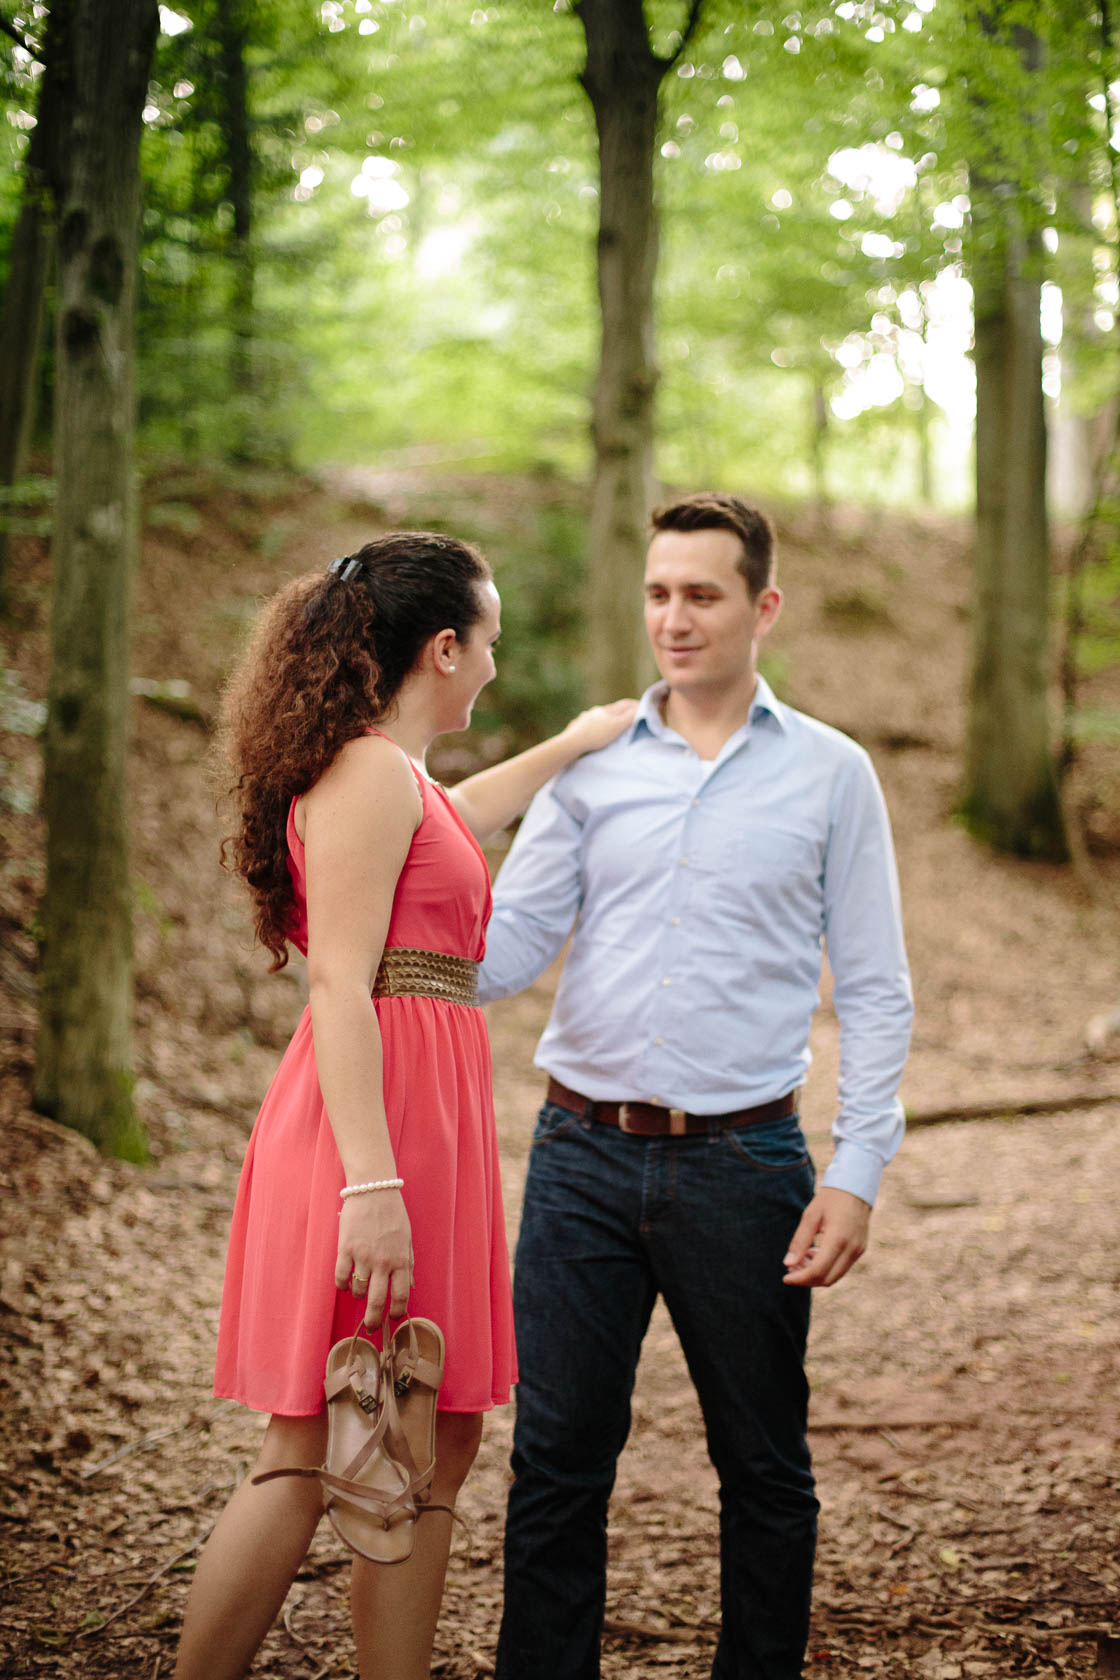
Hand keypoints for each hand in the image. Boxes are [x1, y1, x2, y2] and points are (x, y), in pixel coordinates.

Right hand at [335, 1190, 412, 1325]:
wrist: (374, 1190)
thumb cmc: (393, 1214)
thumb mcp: (407, 1238)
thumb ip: (408, 1263)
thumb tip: (410, 1287)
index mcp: (401, 1260)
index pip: (400, 1296)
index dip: (396, 1312)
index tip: (392, 1318)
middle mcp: (382, 1262)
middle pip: (376, 1302)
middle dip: (373, 1320)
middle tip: (371, 1327)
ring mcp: (362, 1256)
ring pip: (357, 1291)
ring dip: (358, 1296)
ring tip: (359, 1291)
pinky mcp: (345, 1249)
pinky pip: (341, 1277)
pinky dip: (342, 1285)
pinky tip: (345, 1283)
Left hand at [558, 698, 638, 758]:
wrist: (571, 742)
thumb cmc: (596, 735)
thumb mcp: (617, 726)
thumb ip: (629, 717)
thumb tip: (641, 708)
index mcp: (607, 710)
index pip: (625, 704)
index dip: (636, 705)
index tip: (644, 709)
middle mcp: (596, 711)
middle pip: (612, 709)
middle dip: (622, 713)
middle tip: (629, 719)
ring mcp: (585, 718)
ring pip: (599, 716)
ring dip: (607, 719)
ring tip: (611, 727)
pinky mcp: (577, 727)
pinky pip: (589, 724)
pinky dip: (595, 726)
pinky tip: (593, 731)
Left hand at [782, 1187, 870, 1287]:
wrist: (855, 1187)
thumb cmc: (830, 1199)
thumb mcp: (811, 1215)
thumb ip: (800, 1241)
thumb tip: (788, 1264)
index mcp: (838, 1239)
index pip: (818, 1271)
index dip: (800, 1278)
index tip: (785, 1277)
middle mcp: (852, 1249)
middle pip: (827, 1279)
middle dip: (807, 1279)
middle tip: (791, 1268)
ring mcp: (858, 1251)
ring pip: (835, 1276)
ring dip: (816, 1274)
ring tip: (800, 1258)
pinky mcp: (860, 1250)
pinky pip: (841, 1267)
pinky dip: (826, 1267)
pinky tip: (813, 1253)